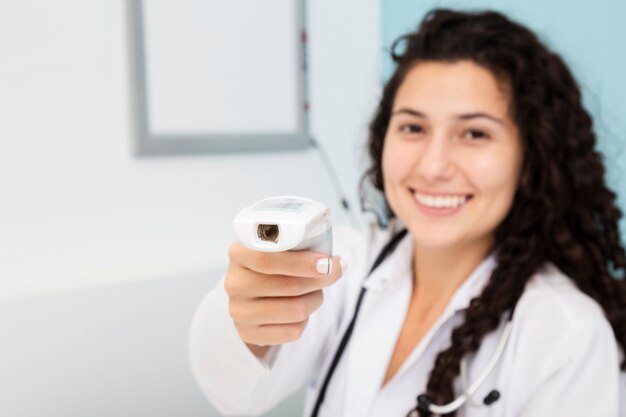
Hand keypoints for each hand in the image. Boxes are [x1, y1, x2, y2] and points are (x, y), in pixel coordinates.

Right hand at [225, 241, 343, 357]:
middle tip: (332, 273)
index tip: (326, 263)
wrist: (251, 294)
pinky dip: (305, 321)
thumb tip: (339, 264)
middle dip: (319, 280)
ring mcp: (239, 311)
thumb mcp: (279, 247)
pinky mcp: (249, 334)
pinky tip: (300, 311)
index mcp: (239, 254)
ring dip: (315, 299)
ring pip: (295, 310)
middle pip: (289, 286)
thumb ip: (302, 248)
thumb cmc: (274, 264)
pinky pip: (292, 331)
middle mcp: (234, 283)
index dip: (301, 262)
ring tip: (315, 291)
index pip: (267, 259)